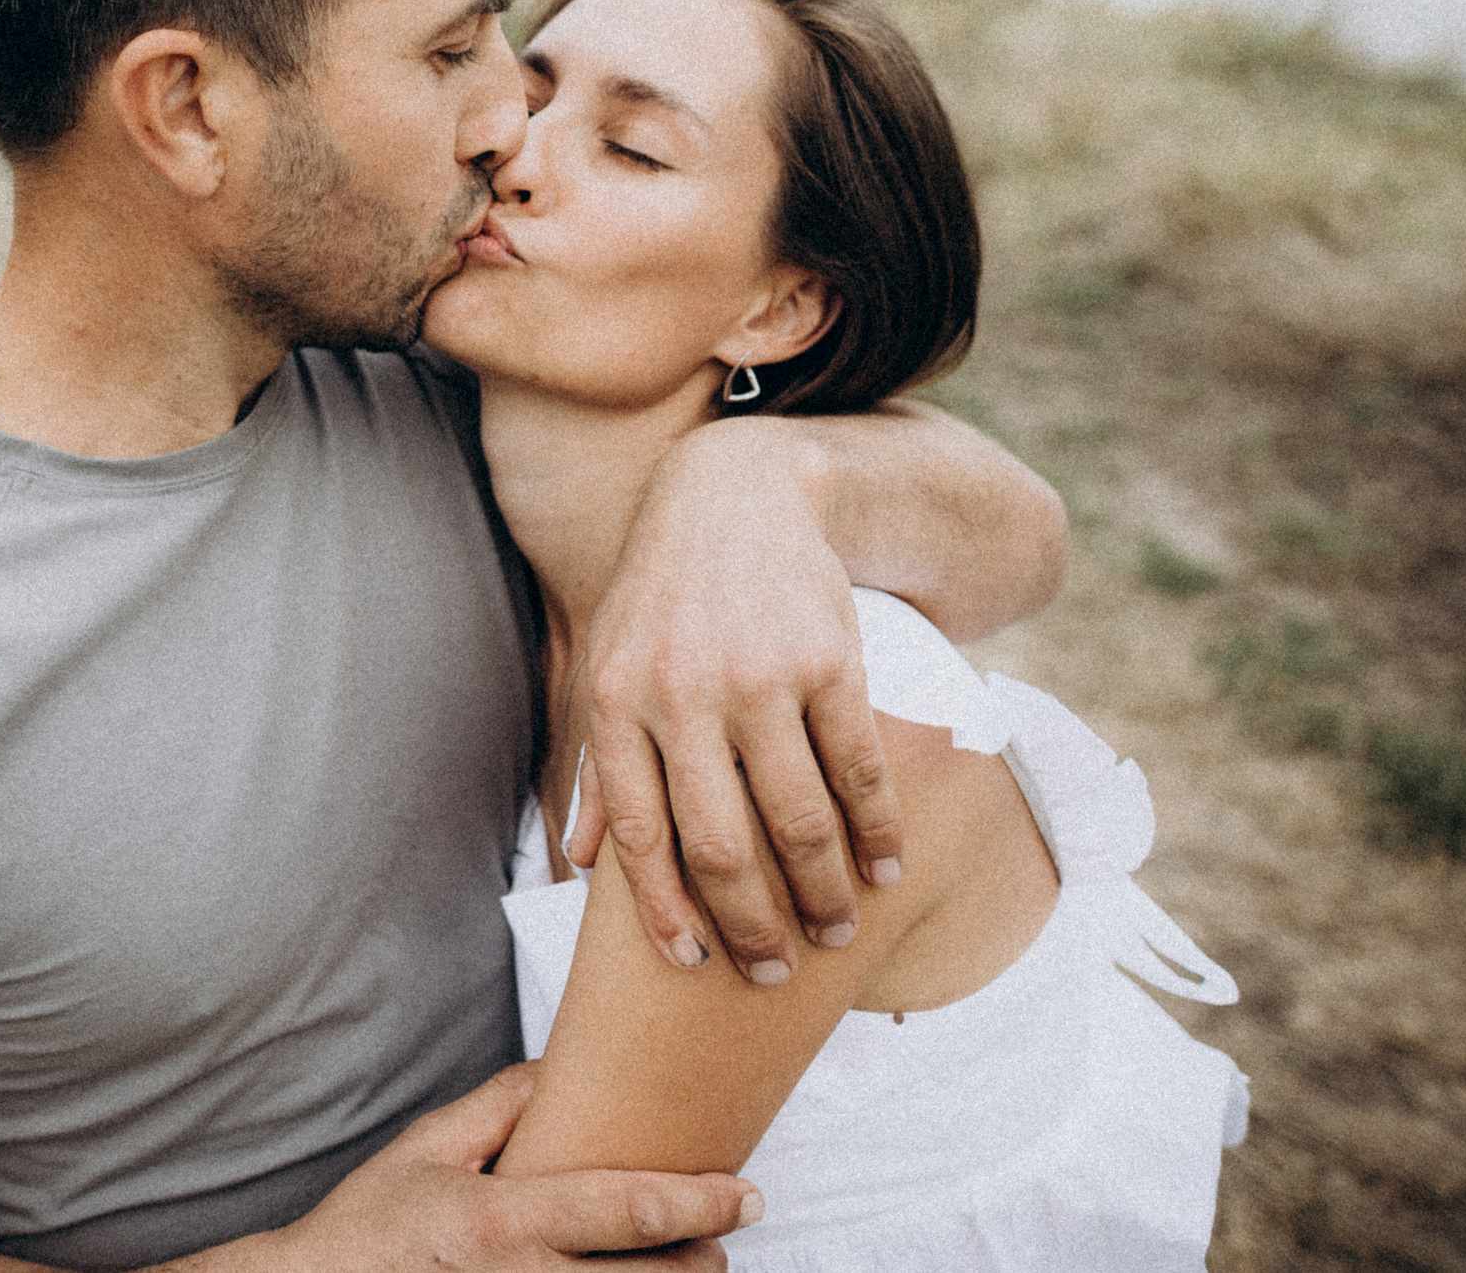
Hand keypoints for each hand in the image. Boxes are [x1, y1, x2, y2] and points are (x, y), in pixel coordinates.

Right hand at [254, 1066, 754, 1270]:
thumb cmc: (372, 1225)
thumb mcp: (429, 1147)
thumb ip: (500, 1106)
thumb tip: (560, 1064)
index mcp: (506, 1221)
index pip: (629, 1211)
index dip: (700, 1201)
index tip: (746, 1191)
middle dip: (705, 1258)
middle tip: (727, 1229)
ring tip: (692, 1263)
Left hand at [564, 418, 902, 984]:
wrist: (732, 495)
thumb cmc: (659, 601)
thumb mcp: (606, 668)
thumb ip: (597, 769)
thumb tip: (579, 869)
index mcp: (618, 704)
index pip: (639, 835)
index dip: (665, 911)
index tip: (694, 964)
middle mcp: (682, 694)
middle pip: (722, 844)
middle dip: (754, 924)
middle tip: (780, 970)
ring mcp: (759, 676)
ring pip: (797, 817)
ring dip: (824, 890)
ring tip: (841, 930)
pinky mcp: (829, 658)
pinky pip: (858, 765)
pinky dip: (876, 827)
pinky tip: (886, 865)